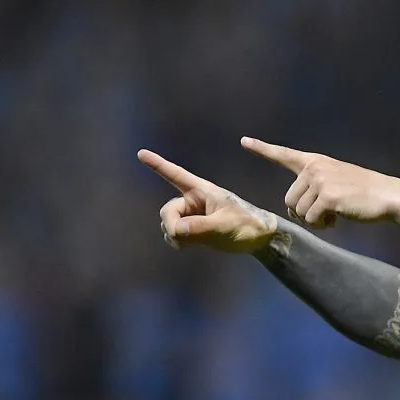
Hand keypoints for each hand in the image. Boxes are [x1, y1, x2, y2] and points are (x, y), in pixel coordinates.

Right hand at [138, 149, 276, 252]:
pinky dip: (177, 241)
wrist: (259, 237)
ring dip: (174, 235)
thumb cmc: (247, 224)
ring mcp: (192, 215)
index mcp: (202, 190)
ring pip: (169, 224)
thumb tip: (176, 230)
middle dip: (171, 225)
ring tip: (193, 242)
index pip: (176, 175)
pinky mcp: (193, 229)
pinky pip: (174, 235)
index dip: (158, 164)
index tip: (141, 153)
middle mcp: (194, 200)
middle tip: (180, 237)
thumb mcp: (225, 225)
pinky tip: (188, 245)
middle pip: (167, 211)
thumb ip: (201, 227)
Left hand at [241, 137, 399, 228]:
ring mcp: (320, 182)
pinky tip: (338, 218)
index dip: (262, 148)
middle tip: (325, 213)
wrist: (387, 196)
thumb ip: (313, 186)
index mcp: (316, 162)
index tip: (244, 141)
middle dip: (303, 212)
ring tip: (334, 214)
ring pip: (298, 212)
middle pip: (289, 200)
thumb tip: (293, 208)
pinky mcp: (327, 198)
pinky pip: (311, 220)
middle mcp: (315, 168)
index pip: (284, 154)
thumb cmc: (363, 193)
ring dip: (314, 220)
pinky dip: (323, 225)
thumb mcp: (336, 179)